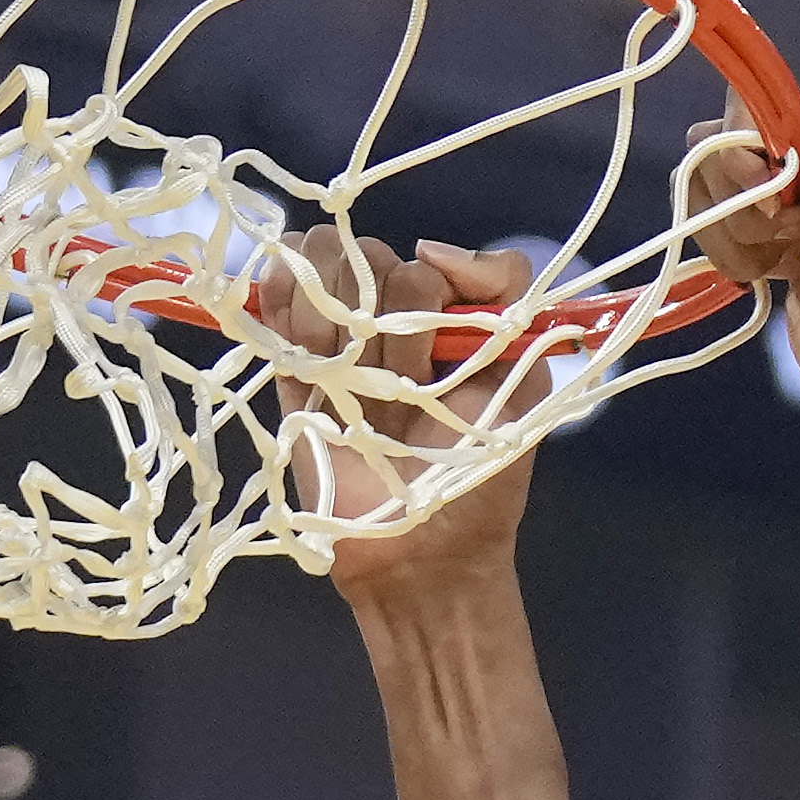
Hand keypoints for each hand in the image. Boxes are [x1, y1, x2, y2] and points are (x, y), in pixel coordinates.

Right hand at [295, 239, 555, 603]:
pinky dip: (282, 300)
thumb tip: (426, 247)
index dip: (424, 293)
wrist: (424, 552)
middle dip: (379, 314)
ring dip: (332, 315)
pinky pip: (276, 300)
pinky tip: (304, 342)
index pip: (419, 258)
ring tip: (346, 377)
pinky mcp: (291, 369)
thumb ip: (504, 292)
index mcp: (442, 318)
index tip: (437, 353)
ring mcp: (336, 341)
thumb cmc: (481, 474)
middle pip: (363, 257)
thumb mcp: (523, 377)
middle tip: (393, 382)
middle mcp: (388, 320)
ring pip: (317, 269)